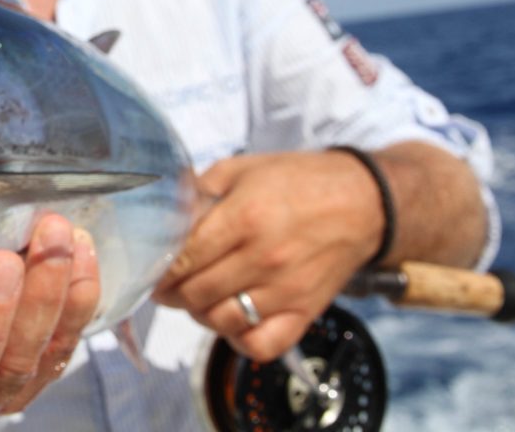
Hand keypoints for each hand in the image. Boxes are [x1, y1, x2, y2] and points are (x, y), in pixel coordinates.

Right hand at [0, 214, 100, 429]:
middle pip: (10, 363)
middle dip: (33, 297)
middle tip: (41, 236)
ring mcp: (4, 388)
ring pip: (45, 352)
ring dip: (61, 290)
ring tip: (64, 233)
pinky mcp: (32, 365)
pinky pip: (66, 340)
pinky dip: (79, 295)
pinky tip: (84, 249)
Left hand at [151, 150, 382, 362]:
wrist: (364, 202)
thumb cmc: (300, 181)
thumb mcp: (241, 169)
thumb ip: (200, 191)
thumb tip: (164, 212)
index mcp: (243, 217)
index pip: (184, 258)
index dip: (159, 268)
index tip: (150, 268)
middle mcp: (263, 258)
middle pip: (196, 293)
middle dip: (171, 293)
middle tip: (167, 285)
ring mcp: (285, 290)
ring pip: (222, 321)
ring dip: (200, 314)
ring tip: (198, 298)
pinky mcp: (305, 312)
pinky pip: (262, 345)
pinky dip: (240, 340)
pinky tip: (233, 321)